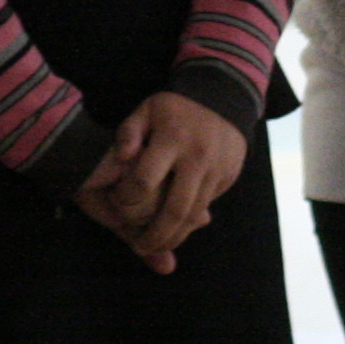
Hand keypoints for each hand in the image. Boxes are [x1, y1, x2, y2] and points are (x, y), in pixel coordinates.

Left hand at [79, 93, 248, 267]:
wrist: (224, 96)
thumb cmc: (176, 107)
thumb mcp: (147, 109)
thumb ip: (129, 132)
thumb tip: (122, 158)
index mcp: (171, 138)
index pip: (144, 181)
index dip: (126, 199)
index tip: (117, 206)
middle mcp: (196, 157)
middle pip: (175, 210)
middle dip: (156, 235)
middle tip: (140, 247)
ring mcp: (216, 170)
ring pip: (195, 215)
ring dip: (176, 236)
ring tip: (157, 246)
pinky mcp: (228, 177)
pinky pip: (207, 206)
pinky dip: (191, 222)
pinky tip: (177, 229)